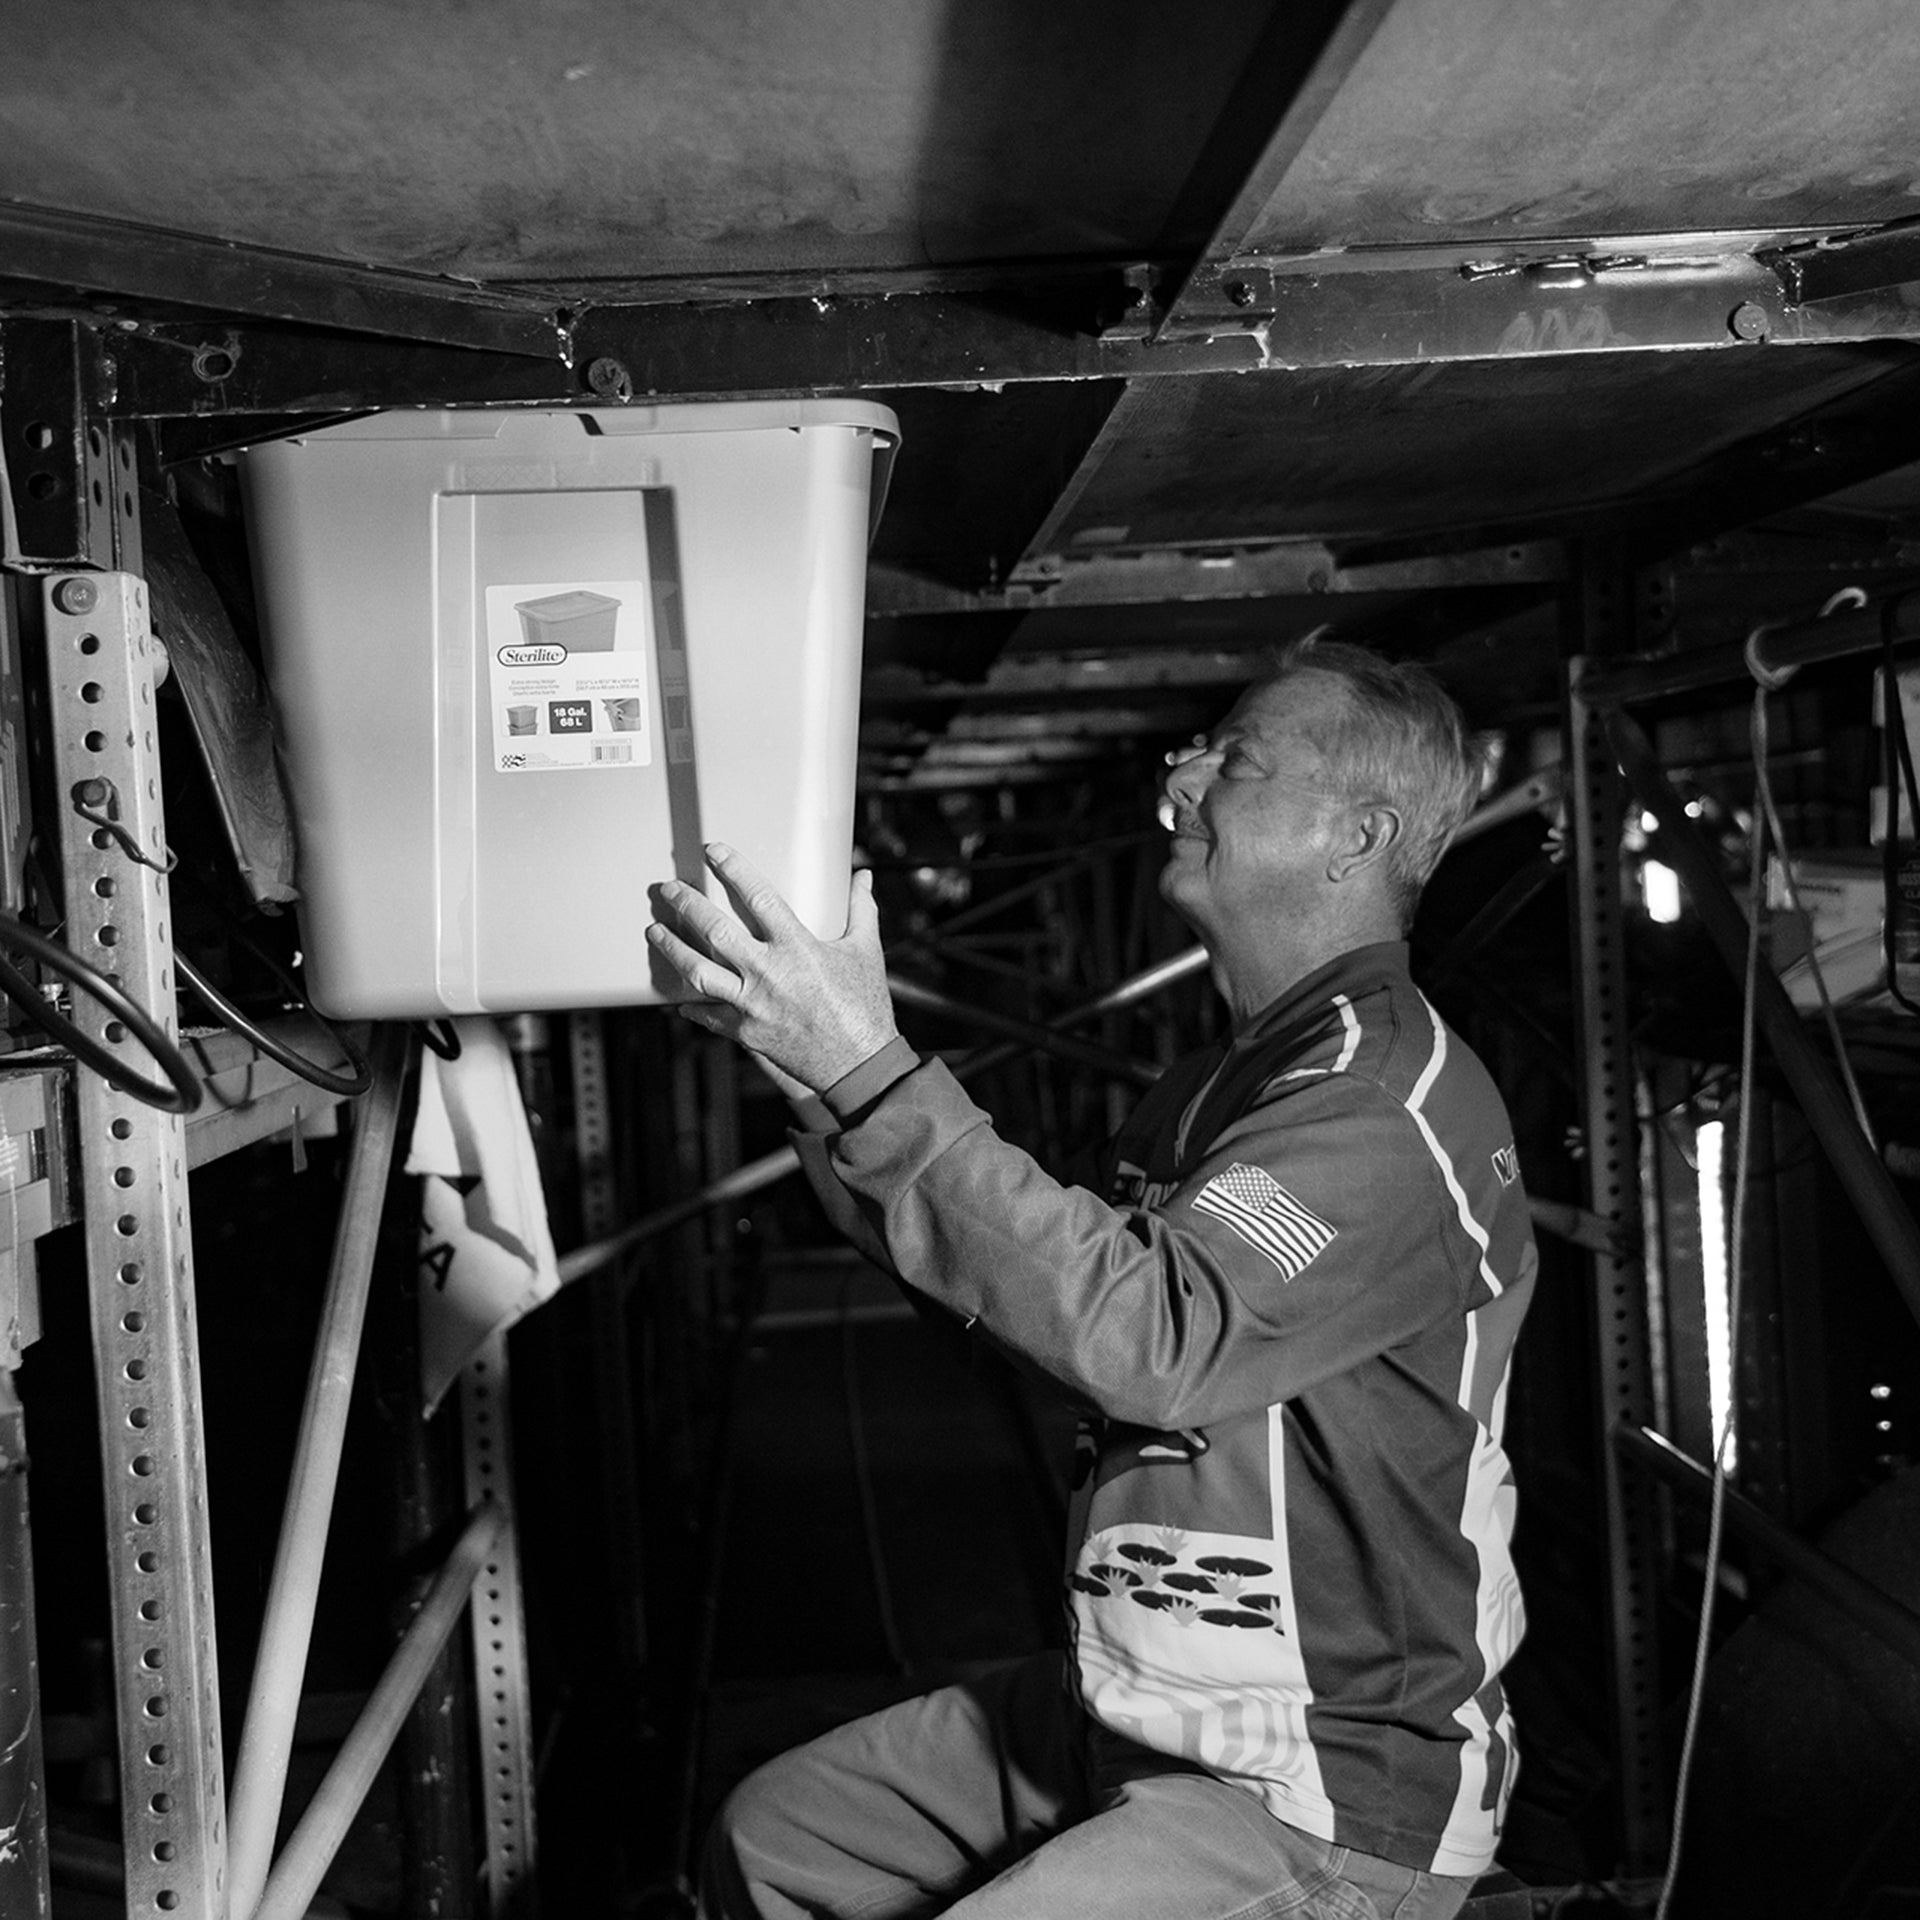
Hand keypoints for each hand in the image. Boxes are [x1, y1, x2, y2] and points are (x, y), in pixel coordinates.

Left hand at [645, 844, 897, 1092]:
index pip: (758, 897)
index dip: (733, 869)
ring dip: (673, 949)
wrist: (859, 1065)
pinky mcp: (747, 1033)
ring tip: (656, 932)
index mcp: (797, 948)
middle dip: (686, 905)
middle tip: (669, 890)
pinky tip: (679, 998)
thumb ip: (862, 910)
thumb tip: (865, 878)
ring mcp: (752, 1005)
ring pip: (699, 971)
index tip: (714, 852)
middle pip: (714, 930)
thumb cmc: (865, 1008)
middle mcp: (768, 973)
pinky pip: (709, 1016)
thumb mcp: (866, 952)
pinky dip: (692, 1005)